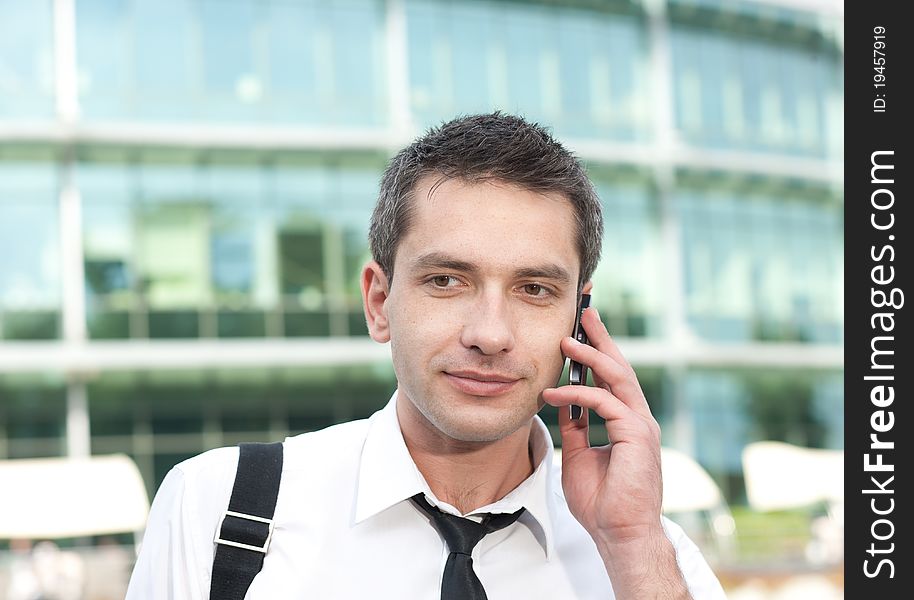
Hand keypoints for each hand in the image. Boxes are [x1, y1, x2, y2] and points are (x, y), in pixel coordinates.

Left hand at [543, 306, 663, 543]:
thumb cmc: (602, 501)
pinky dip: (577, 393)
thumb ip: (576, 427)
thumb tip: (562, 404)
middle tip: (585, 312)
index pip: (612, 378)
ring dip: (591, 355)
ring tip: (567, 341)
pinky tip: (553, 393)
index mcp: (627, 421)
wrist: (618, 533)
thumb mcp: (580, 455)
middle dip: (602, 338)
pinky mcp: (636, 434)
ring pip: (616, 377)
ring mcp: (640, 425)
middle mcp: (637, 418)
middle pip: (620, 367)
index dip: (599, 351)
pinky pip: (604, 402)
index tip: (582, 329)